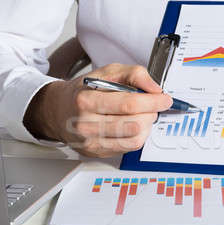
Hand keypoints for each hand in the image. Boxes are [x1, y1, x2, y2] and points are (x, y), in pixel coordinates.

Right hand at [24, 63, 171, 157]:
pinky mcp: (96, 153)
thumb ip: (134, 74)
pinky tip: (135, 126)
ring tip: (144, 115)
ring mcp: (91, 142)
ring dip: (147, 126)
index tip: (165, 99)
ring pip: (134, 139)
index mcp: (87, 100)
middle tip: (153, 106)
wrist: (58, 110)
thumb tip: (155, 88)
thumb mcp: (106, 72)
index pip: (128, 104)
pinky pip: (129, 148)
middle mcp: (86, 124)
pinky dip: (139, 136)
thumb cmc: (84, 90)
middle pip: (134, 123)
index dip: (152, 102)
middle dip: (151, 113)